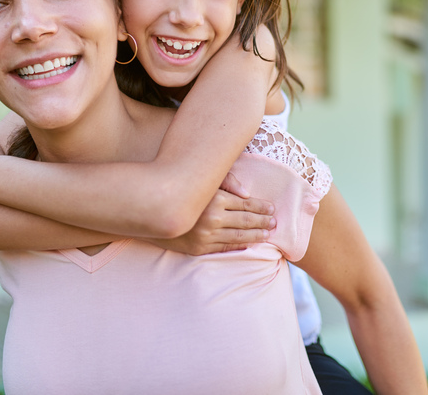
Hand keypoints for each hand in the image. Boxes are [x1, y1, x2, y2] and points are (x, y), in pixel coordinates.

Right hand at [151, 185, 275, 255]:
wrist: (152, 213)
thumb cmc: (180, 190)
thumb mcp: (202, 180)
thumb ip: (226, 180)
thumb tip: (246, 193)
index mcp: (215, 199)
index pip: (246, 205)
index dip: (261, 207)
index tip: (272, 208)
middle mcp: (212, 219)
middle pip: (246, 221)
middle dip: (263, 222)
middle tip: (275, 222)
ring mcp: (206, 236)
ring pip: (239, 236)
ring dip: (256, 235)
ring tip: (268, 234)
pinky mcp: (199, 249)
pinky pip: (225, 247)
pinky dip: (239, 246)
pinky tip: (249, 244)